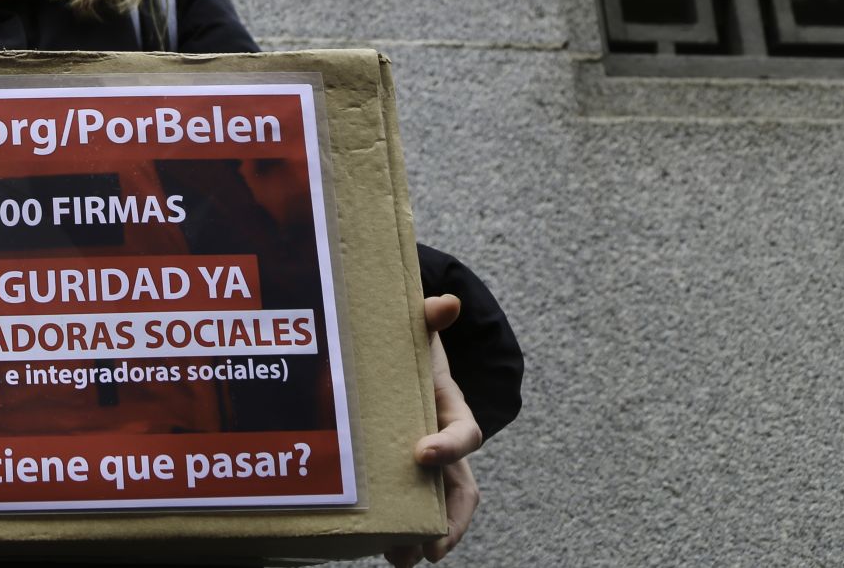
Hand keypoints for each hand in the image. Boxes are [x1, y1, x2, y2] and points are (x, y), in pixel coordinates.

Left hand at [386, 294, 483, 567]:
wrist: (397, 357)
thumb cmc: (408, 347)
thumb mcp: (415, 331)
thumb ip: (428, 318)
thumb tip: (445, 302)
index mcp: (451, 410)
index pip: (466, 435)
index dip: (449, 446)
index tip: (422, 452)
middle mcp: (444, 443)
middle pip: (461, 490)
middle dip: (451, 522)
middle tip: (427, 546)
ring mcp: (426, 464)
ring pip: (436, 507)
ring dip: (422, 534)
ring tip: (399, 556)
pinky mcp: (401, 473)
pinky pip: (408, 506)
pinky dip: (398, 528)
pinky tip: (377, 544)